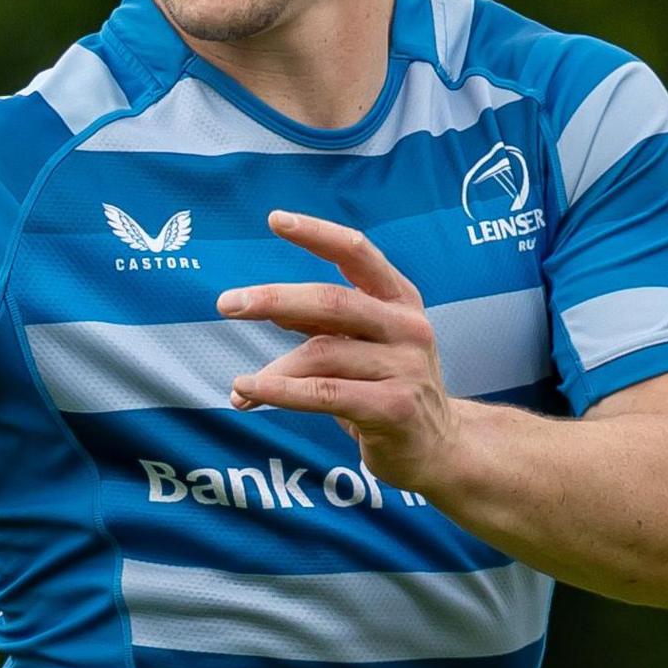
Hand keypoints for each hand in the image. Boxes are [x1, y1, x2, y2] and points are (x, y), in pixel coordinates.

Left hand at [220, 210, 458, 492]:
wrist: (440, 448)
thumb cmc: (390, 388)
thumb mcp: (364, 344)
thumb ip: (324, 323)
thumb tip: (270, 305)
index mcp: (400, 300)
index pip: (357, 252)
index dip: (317, 232)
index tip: (275, 219)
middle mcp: (408, 327)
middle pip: (332, 301)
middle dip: (274, 299)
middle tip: (226, 303)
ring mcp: (405, 368)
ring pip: (321, 354)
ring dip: (272, 369)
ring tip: (240, 386)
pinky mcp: (394, 409)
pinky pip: (324, 394)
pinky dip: (280, 392)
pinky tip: (248, 393)